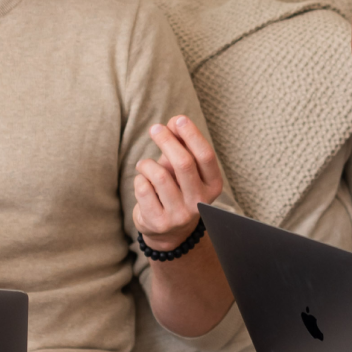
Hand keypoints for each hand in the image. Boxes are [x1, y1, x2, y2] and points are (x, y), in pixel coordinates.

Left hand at [132, 115, 224, 250]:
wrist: (169, 232)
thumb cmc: (177, 190)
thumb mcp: (184, 169)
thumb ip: (182, 145)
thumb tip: (175, 121)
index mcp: (212, 186)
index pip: (205, 156)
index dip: (192, 135)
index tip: (178, 119)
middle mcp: (199, 202)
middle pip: (183, 163)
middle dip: (167, 141)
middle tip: (155, 128)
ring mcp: (179, 215)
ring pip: (160, 176)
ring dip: (147, 164)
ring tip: (144, 164)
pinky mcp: (158, 222)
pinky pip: (143, 189)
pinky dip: (140, 179)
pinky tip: (142, 182)